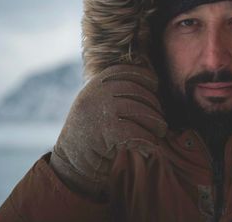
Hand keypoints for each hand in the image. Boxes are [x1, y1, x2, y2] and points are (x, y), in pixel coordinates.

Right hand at [50, 64, 166, 199]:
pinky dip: (148, 140)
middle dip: (154, 107)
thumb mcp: (99, 101)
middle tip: (160, 122)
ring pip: (141, 111)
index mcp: (97, 82)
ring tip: (159, 133)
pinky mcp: (106, 131)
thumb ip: (118, 90)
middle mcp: (97, 93)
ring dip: (156, 124)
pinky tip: (150, 147)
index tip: (155, 86)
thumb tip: (155, 82)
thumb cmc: (93, 130)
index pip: (127, 71)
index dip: (145, 77)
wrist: (71, 159)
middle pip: (139, 92)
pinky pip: (136, 132)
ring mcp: (100, 110)